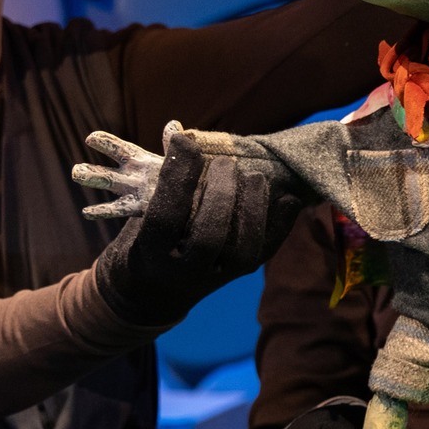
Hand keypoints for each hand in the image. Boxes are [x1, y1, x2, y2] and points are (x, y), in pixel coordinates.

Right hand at [83, 124, 290, 326]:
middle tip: (226, 162)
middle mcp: (184, 271)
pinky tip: (290, 200)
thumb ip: (159, 184)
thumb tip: (178, 132)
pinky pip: (265, 253)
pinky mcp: (237, 277)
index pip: (166, 214)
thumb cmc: (141, 243)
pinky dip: (281, 226)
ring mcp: (214, 278)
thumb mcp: (138, 217)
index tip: (185, 141)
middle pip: (210, 237)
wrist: (148, 296)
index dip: (177, 175)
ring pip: (243, 251)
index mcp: (150, 253)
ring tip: (256, 177)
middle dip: (221, 195)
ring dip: (254, 210)